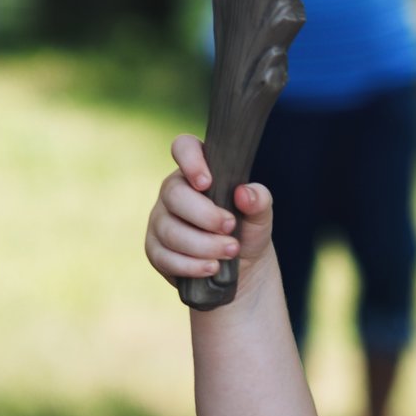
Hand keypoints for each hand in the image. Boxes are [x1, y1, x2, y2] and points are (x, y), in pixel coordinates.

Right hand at [146, 134, 273, 288]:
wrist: (242, 268)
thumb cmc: (247, 230)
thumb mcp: (260, 214)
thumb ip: (259, 200)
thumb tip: (244, 194)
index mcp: (197, 170)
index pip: (183, 147)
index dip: (190, 160)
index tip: (207, 183)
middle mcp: (173, 191)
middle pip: (174, 195)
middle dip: (205, 215)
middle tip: (231, 227)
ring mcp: (160, 220)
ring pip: (170, 231)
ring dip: (203, 245)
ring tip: (230, 251)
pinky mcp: (156, 250)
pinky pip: (164, 257)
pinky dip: (191, 265)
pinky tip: (212, 267)